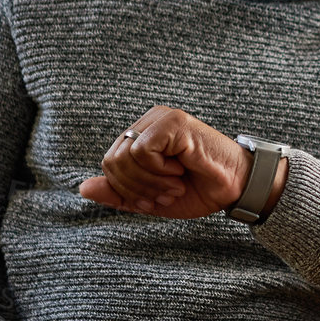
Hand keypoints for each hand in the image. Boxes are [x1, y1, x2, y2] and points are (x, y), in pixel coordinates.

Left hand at [78, 105, 279, 219]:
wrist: (236, 187)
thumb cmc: (199, 189)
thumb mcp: (151, 198)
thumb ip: (119, 194)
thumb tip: (83, 188)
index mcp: (141, 137)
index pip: (109, 165)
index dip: (126, 190)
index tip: (153, 201)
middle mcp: (148, 123)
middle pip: (112, 161)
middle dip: (136, 189)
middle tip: (165, 195)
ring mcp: (160, 119)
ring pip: (125, 156)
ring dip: (150, 182)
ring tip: (174, 185)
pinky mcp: (173, 122)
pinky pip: (142, 150)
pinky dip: (158, 171)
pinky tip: (179, 171)